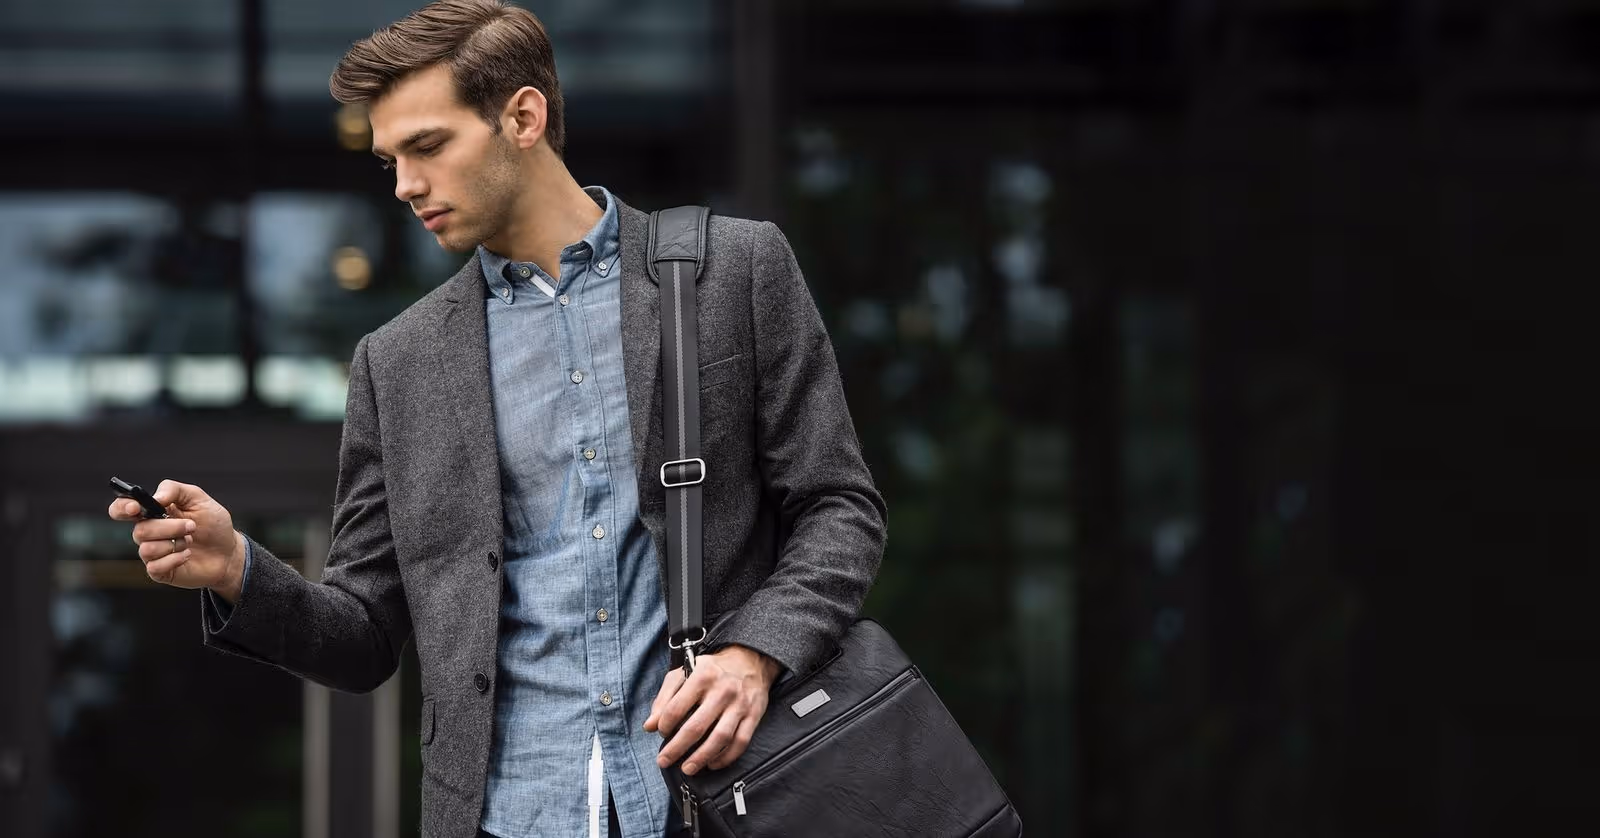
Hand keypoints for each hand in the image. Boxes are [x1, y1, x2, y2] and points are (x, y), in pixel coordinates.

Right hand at [108, 480, 244, 595]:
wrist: (229, 552)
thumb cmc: (213, 524)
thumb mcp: (199, 499)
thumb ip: (175, 490)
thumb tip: (155, 497)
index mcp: (152, 512)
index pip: (122, 509)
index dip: (122, 508)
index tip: (135, 508)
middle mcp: (148, 532)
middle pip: (140, 530)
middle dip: (169, 527)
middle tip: (192, 526)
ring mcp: (153, 553)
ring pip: (147, 549)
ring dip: (174, 544)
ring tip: (191, 541)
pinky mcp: (160, 571)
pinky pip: (155, 567)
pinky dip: (175, 559)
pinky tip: (187, 555)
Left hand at [645, 644, 780, 774]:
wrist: (750, 660)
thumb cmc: (712, 670)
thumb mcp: (683, 673)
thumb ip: (664, 698)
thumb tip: (649, 726)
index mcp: (702, 676)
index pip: (676, 707)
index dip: (664, 725)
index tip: (661, 732)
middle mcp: (722, 690)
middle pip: (696, 727)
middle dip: (676, 748)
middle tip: (664, 761)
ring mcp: (740, 704)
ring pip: (719, 738)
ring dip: (701, 758)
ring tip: (687, 768)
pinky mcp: (754, 716)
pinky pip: (740, 742)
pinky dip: (725, 757)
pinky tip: (712, 763)